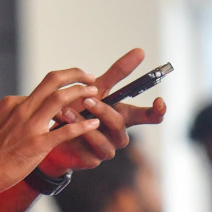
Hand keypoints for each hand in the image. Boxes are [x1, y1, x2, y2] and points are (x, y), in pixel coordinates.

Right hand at [0, 70, 104, 200]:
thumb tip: (15, 116)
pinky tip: (94, 124)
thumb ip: (9, 118)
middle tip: (89, 76)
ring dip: (81, 93)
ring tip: (96, 94)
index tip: (72, 89)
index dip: (60, 88)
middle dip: (75, 75)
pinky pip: (65, 131)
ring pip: (60, 99)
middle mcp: (21, 109)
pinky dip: (83, 126)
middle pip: (52, 81)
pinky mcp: (37, 144)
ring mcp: (29, 126)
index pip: (40, 89)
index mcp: (12, 104)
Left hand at [45, 49, 165, 173]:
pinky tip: (63, 128)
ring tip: (67, 112)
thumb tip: (140, 50)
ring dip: (85, 124)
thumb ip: (118, 72)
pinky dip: (74, 138)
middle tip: (87, 99)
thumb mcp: (97, 88)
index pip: (150, 117)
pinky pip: (87, 151)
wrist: (52, 132)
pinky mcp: (92, 161)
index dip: (158, 111)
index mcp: (124, 116)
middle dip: (104, 111)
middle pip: (121, 124)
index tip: (159, 101)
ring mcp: (107, 149)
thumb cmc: (80, 108)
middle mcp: (118, 134)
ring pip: (104, 140)